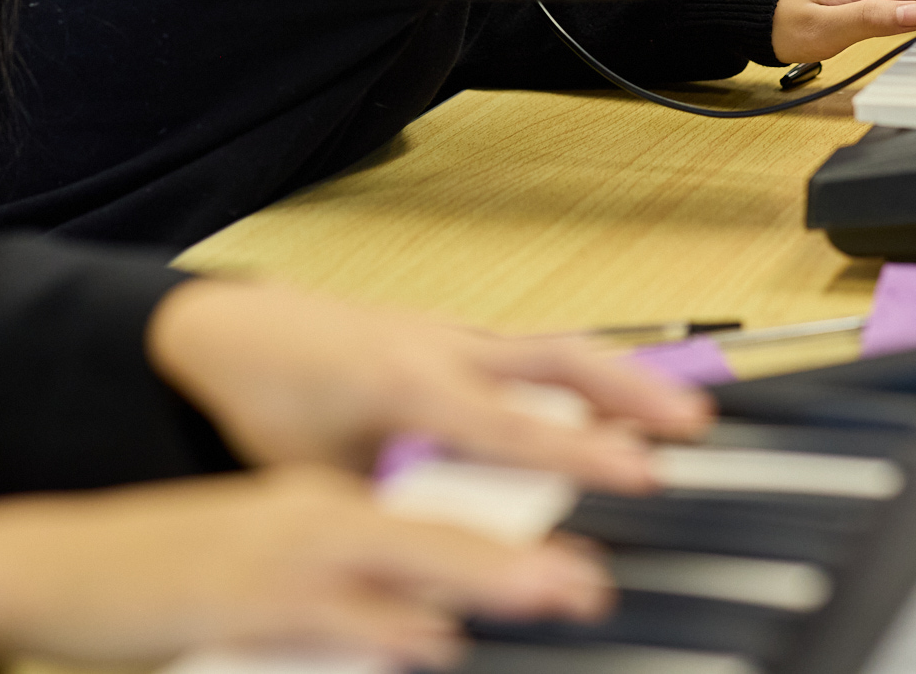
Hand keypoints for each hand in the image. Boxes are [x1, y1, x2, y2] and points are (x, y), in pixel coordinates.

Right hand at [0, 465, 608, 671]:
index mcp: (328, 507)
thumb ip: (355, 596)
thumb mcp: (273, 579)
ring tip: (554, 592)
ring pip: (405, 561)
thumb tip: (431, 629)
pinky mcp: (244, 597)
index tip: (586, 564)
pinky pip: (331, 611)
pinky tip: (431, 637)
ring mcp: (281, 554)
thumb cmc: (170, 579)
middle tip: (594, 583)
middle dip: (525, 562)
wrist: (58, 563)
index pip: (444, 520)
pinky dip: (386, 624)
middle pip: (443, 535)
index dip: (520, 542)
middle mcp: (317, 516)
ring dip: (483, 579)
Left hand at [146, 279, 710, 492]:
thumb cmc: (266, 401)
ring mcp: (449, 335)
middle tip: (697, 424)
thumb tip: (441, 580)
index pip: (514, 425)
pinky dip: (581, 370)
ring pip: (551, 348)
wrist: (219, 334)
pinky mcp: (449, 338)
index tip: (642, 473)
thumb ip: (389, 516)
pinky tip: (617, 399)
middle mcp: (442, 349)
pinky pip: (528, 351)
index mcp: (409, 385)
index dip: (581, 454)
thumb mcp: (316, 480)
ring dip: (620, 376)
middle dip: (634, 390)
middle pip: (558, 361)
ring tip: (686, 407)